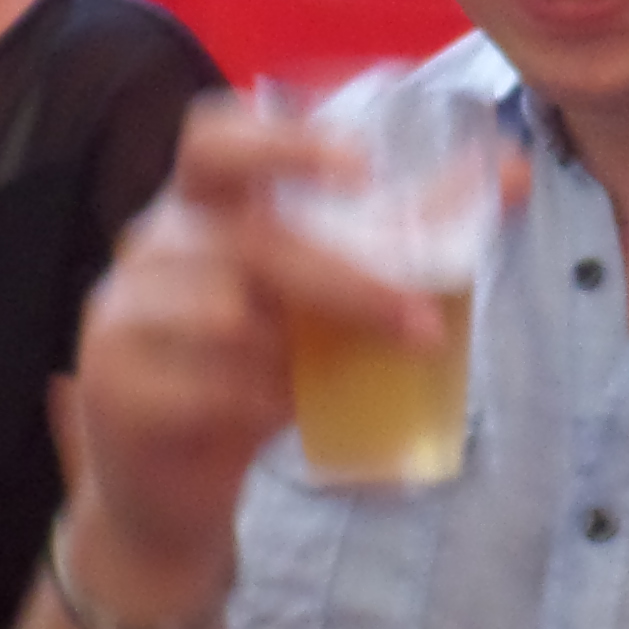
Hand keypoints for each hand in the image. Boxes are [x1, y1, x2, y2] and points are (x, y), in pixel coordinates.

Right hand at [59, 93, 482, 599]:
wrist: (174, 490)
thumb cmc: (256, 371)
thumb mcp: (321, 302)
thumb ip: (403, 238)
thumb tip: (514, 175)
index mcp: (202, 206)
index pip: (215, 138)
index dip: (285, 141)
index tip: (362, 167)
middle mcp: (152, 245)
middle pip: (252, 240)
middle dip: (349, 282)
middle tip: (423, 321)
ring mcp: (122, 314)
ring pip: (230, 316)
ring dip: (304, 353)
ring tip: (336, 378)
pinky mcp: (114, 385)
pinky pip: (207, 386)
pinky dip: (262, 403)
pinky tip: (282, 413)